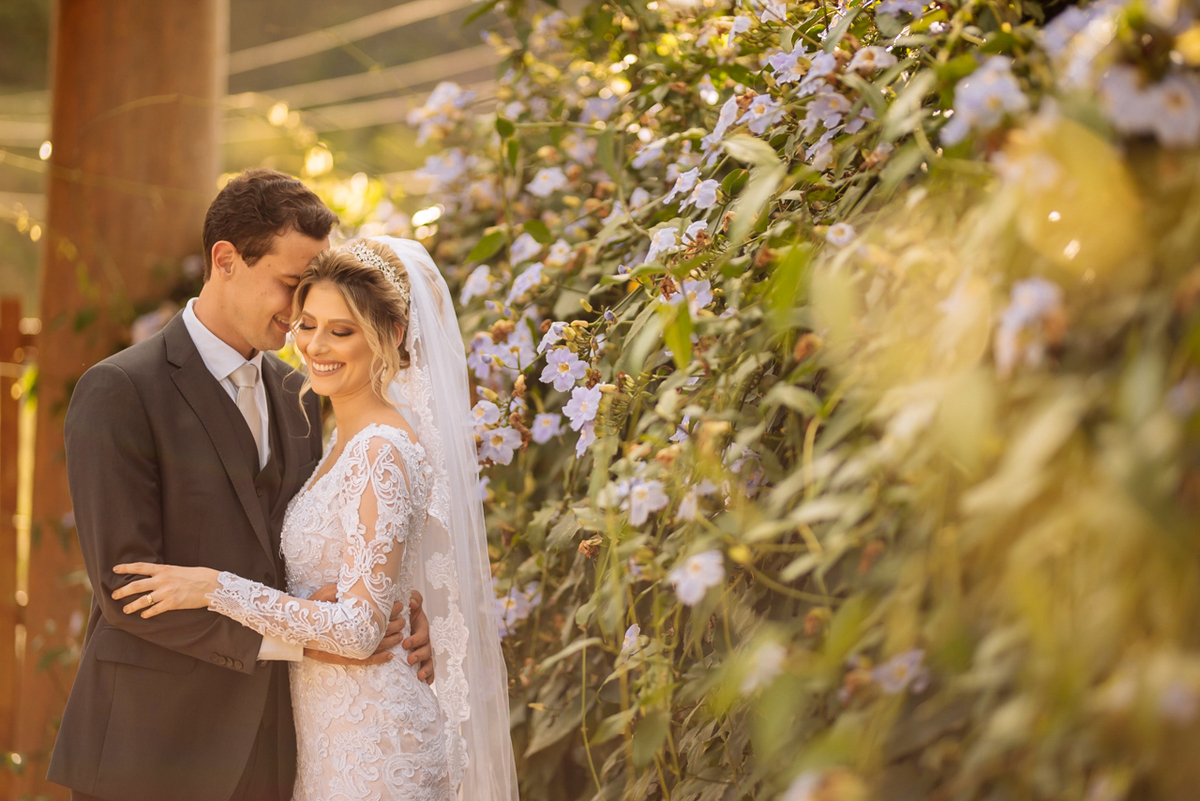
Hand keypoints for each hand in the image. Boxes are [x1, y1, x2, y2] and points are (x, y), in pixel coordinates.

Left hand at [112, 562, 219, 617]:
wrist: (212, 585)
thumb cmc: (198, 576)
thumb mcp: (179, 569)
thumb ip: (166, 573)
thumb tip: (155, 577)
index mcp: (164, 569)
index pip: (140, 567)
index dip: (126, 567)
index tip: (115, 569)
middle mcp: (162, 580)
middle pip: (136, 586)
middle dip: (122, 591)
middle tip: (114, 595)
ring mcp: (166, 593)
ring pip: (143, 600)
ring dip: (132, 606)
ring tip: (126, 610)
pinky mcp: (172, 604)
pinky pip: (155, 610)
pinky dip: (147, 613)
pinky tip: (144, 615)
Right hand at [301, 586, 433, 682]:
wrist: (296, 634)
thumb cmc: (311, 609)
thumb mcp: (324, 594)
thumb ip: (340, 590)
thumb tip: (356, 585)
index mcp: (350, 619)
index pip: (376, 615)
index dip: (389, 610)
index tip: (399, 605)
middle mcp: (352, 635)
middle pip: (380, 630)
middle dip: (394, 623)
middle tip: (404, 617)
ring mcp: (350, 649)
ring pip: (377, 646)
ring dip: (392, 640)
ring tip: (402, 633)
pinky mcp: (346, 658)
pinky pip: (366, 660)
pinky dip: (380, 659)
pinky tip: (390, 657)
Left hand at [405, 590, 434, 684]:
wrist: (402, 618)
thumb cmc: (405, 610)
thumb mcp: (409, 601)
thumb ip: (413, 599)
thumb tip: (413, 602)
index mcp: (422, 628)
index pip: (422, 635)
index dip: (416, 640)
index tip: (405, 643)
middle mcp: (426, 641)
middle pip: (427, 650)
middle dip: (419, 655)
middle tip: (409, 659)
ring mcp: (424, 651)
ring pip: (429, 661)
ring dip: (426, 669)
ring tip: (419, 676)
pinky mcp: (421, 659)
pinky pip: (428, 669)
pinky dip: (429, 677)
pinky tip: (426, 684)